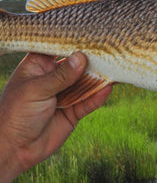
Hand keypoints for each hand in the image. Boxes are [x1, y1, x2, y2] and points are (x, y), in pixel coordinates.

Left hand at [0, 52, 111, 181]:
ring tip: (114, 68)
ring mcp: (65, 94)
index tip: (91, 34)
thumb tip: (81, 57)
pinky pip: (88, 101)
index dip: (73, 41)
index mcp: (39, 66)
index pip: (58, 48)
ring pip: (86, 82)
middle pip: (77, 65)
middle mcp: (54, 77)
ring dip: (98, 78)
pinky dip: (98, 96)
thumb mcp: (36, 90)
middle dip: (91, 59)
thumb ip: (61, 75)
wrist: (14, 150)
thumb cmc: (15, 114)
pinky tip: (108, 89)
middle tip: (109, 51)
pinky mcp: (73, 110)